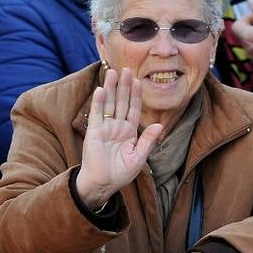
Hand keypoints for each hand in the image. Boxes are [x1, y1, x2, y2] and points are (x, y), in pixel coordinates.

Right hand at [75, 69, 163, 208]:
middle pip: (121, 102)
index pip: (133, 109)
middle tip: (127, 69)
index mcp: (129, 132)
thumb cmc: (120, 173)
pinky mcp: (94, 132)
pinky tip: (101, 90)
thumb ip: (148, 141)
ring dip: (110, 88)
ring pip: (109, 104)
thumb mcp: (139, 157)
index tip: (139, 80)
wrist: (103, 184)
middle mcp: (117, 126)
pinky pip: (97, 115)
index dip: (136, 95)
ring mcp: (105, 128)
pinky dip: (98, 102)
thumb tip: (159, 125)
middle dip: (124, 86)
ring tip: (113, 72)